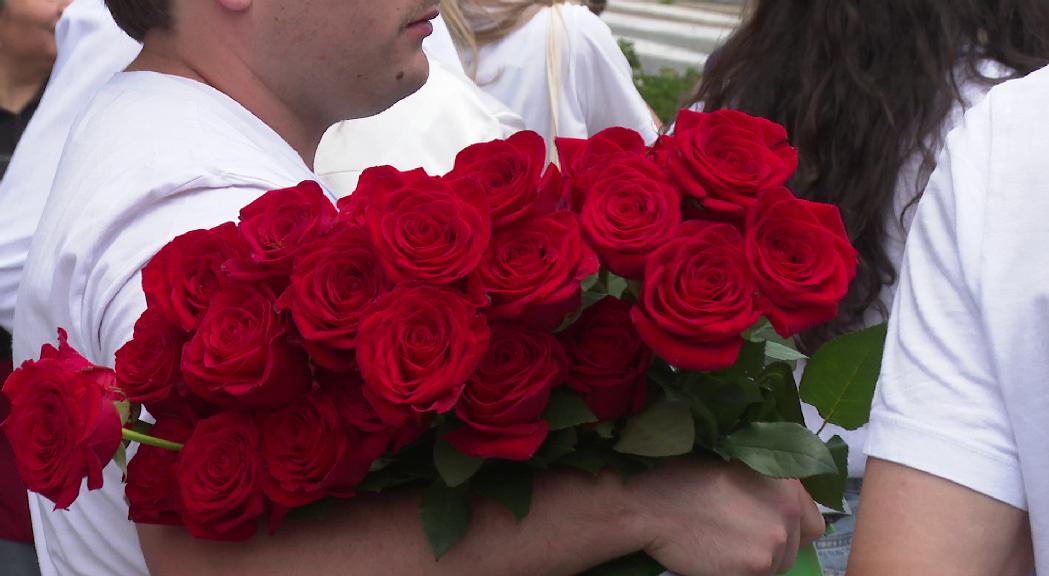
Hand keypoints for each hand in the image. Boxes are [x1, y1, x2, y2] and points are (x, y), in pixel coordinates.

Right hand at [628, 458, 824, 575]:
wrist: (651, 504)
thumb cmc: (682, 480)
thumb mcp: (733, 466)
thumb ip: (766, 485)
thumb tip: (780, 506)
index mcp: (786, 484)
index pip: (814, 523)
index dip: (792, 527)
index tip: (768, 528)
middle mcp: (788, 512)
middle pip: (795, 547)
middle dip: (771, 545)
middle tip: (737, 535)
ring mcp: (774, 542)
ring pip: (777, 566)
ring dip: (756, 561)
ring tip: (724, 544)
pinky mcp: (756, 568)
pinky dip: (739, 571)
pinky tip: (717, 556)